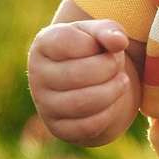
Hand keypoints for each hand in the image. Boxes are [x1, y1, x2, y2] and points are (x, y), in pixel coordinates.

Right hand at [27, 18, 137, 145]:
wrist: (87, 82)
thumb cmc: (91, 50)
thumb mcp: (98, 33)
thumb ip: (109, 31)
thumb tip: (119, 41)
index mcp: (44, 44)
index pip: (68, 42)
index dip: (95, 44)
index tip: (103, 45)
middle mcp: (37, 75)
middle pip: (76, 75)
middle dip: (108, 68)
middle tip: (117, 65)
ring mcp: (44, 104)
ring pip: (82, 103)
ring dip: (112, 91)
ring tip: (121, 82)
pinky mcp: (58, 128)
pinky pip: (87, 126)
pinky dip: (108, 114)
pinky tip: (113, 101)